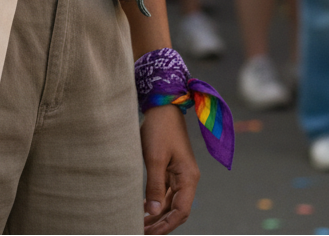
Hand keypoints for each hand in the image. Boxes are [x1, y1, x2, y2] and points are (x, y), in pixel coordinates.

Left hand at [141, 104, 198, 234]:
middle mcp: (187, 179)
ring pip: (170, 202)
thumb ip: (155, 186)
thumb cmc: (159, 129)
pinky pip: (166, 191)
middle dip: (160, 223)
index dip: (166, 226)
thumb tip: (154, 213)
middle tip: (140, 230)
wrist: (162, 105)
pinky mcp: (171, 168)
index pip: (180, 212)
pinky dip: (156, 201)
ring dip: (157, 214)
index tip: (149, 234)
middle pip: (176, 210)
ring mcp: (180, 174)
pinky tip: (144, 208)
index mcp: (188, 178)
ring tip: (140, 223)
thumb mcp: (155, 158)